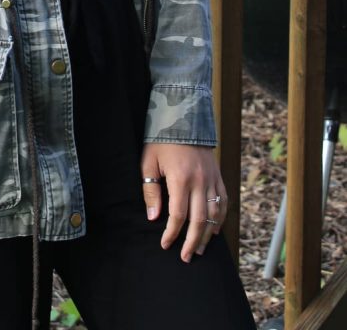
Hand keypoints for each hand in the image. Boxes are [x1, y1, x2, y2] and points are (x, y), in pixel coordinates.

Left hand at [141, 142, 226, 262]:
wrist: (183, 117)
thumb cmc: (161, 140)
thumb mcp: (149, 162)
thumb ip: (151, 190)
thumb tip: (154, 217)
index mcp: (181, 178)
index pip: (178, 215)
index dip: (172, 233)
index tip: (165, 245)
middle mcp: (200, 181)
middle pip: (199, 220)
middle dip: (193, 242)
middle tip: (186, 257)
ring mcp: (212, 179)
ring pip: (215, 214)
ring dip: (208, 234)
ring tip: (200, 249)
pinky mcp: (218, 175)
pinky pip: (224, 201)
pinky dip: (221, 218)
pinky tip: (214, 230)